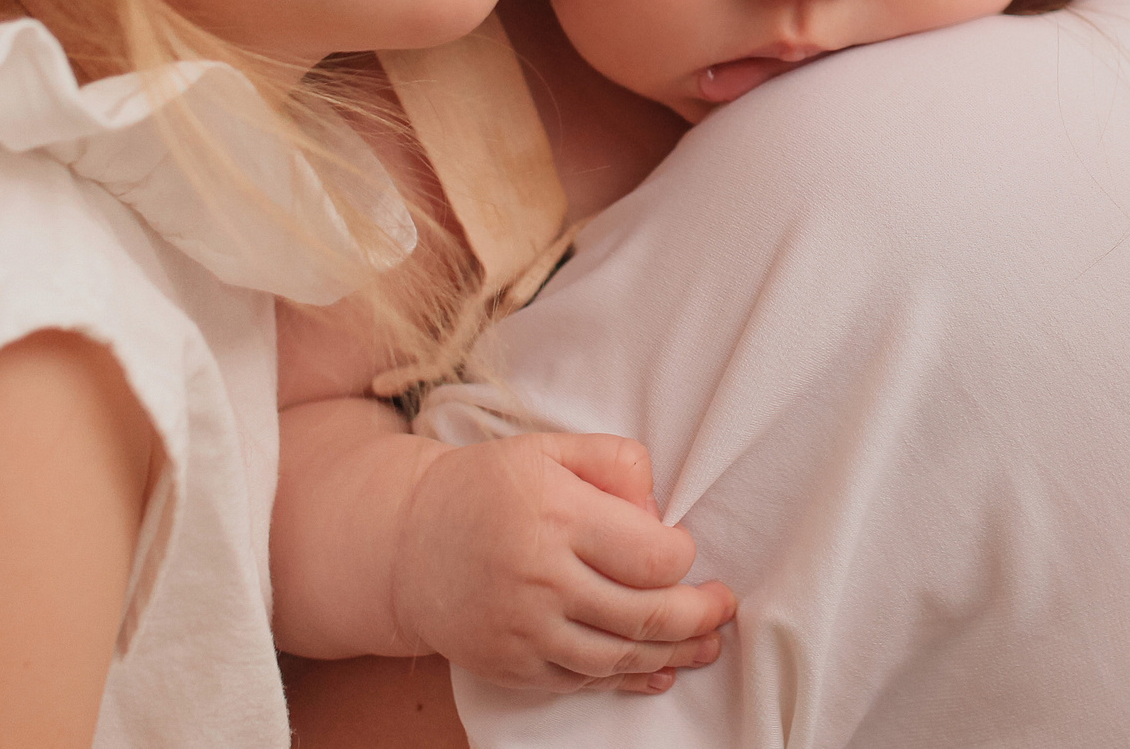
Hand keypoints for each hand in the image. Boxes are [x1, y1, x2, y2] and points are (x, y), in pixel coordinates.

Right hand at [391, 432, 737, 692]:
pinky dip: (626, 679)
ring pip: (622, 655)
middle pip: (648, 614)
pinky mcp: (513, 665)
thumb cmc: (486, 489)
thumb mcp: (547, 449)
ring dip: (675, 654)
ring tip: (705, 643)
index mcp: (557, 516)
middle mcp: (542, 578)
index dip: (683, 556)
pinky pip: (583, 679)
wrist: (407, 542)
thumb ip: (612, 461)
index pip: (653, 556)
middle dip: (699, 615)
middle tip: (722, 606)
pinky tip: (656, 671)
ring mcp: (525, 630)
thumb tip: (658, 508)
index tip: (683, 548)